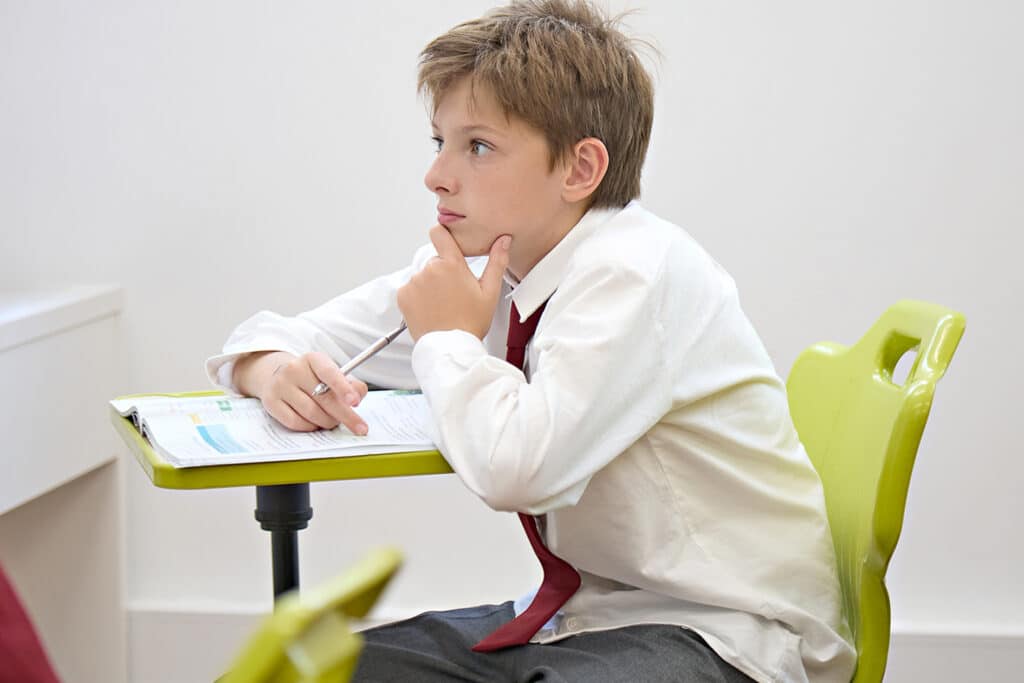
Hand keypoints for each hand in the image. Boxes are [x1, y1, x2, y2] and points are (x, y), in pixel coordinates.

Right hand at [234, 350, 368, 432]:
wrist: (279, 379)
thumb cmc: (312, 380)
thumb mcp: (332, 376)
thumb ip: (351, 384)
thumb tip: (358, 395)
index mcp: (313, 359)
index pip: (330, 372)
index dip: (343, 388)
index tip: (355, 402)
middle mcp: (294, 369)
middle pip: (324, 398)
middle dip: (345, 415)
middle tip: (360, 428)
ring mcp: (280, 385)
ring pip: (311, 413)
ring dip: (327, 422)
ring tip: (332, 422)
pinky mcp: (271, 402)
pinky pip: (296, 422)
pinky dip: (310, 427)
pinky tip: (314, 424)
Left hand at [397, 226, 511, 340]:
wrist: (451, 347)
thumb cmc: (471, 322)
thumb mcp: (490, 292)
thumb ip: (496, 261)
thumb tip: (502, 240)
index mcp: (451, 265)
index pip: (439, 233)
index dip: (442, 235)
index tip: (446, 242)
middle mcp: (430, 270)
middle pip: (435, 261)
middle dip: (442, 273)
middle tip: (453, 294)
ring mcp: (415, 282)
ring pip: (422, 276)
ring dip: (429, 286)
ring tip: (443, 305)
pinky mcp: (403, 295)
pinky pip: (410, 289)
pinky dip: (417, 297)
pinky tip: (431, 310)